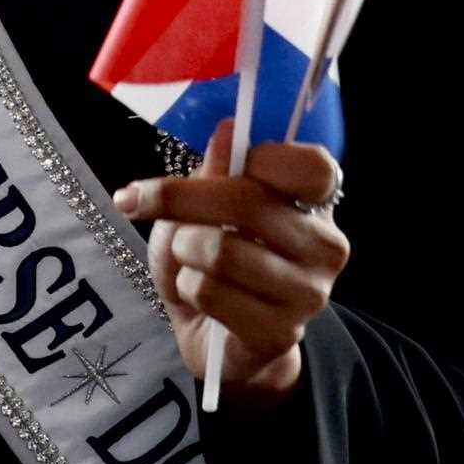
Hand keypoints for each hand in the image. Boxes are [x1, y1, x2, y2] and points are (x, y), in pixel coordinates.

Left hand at [109, 121, 349, 402]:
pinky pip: (211, 292)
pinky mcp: (281, 333)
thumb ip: (219, 169)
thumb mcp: (203, 205)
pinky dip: (187, 289)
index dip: (261, 158)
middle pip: (248, 202)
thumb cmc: (210, 260)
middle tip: (138, 200)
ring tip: (189, 261)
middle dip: (179, 198)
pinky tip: (201, 298)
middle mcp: (325, 246)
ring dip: (185, 251)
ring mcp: (309, 293)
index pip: (313, 167)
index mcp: (316, 204)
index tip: (217, 167)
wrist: (213, 334)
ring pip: (222, 250)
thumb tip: (229, 128)